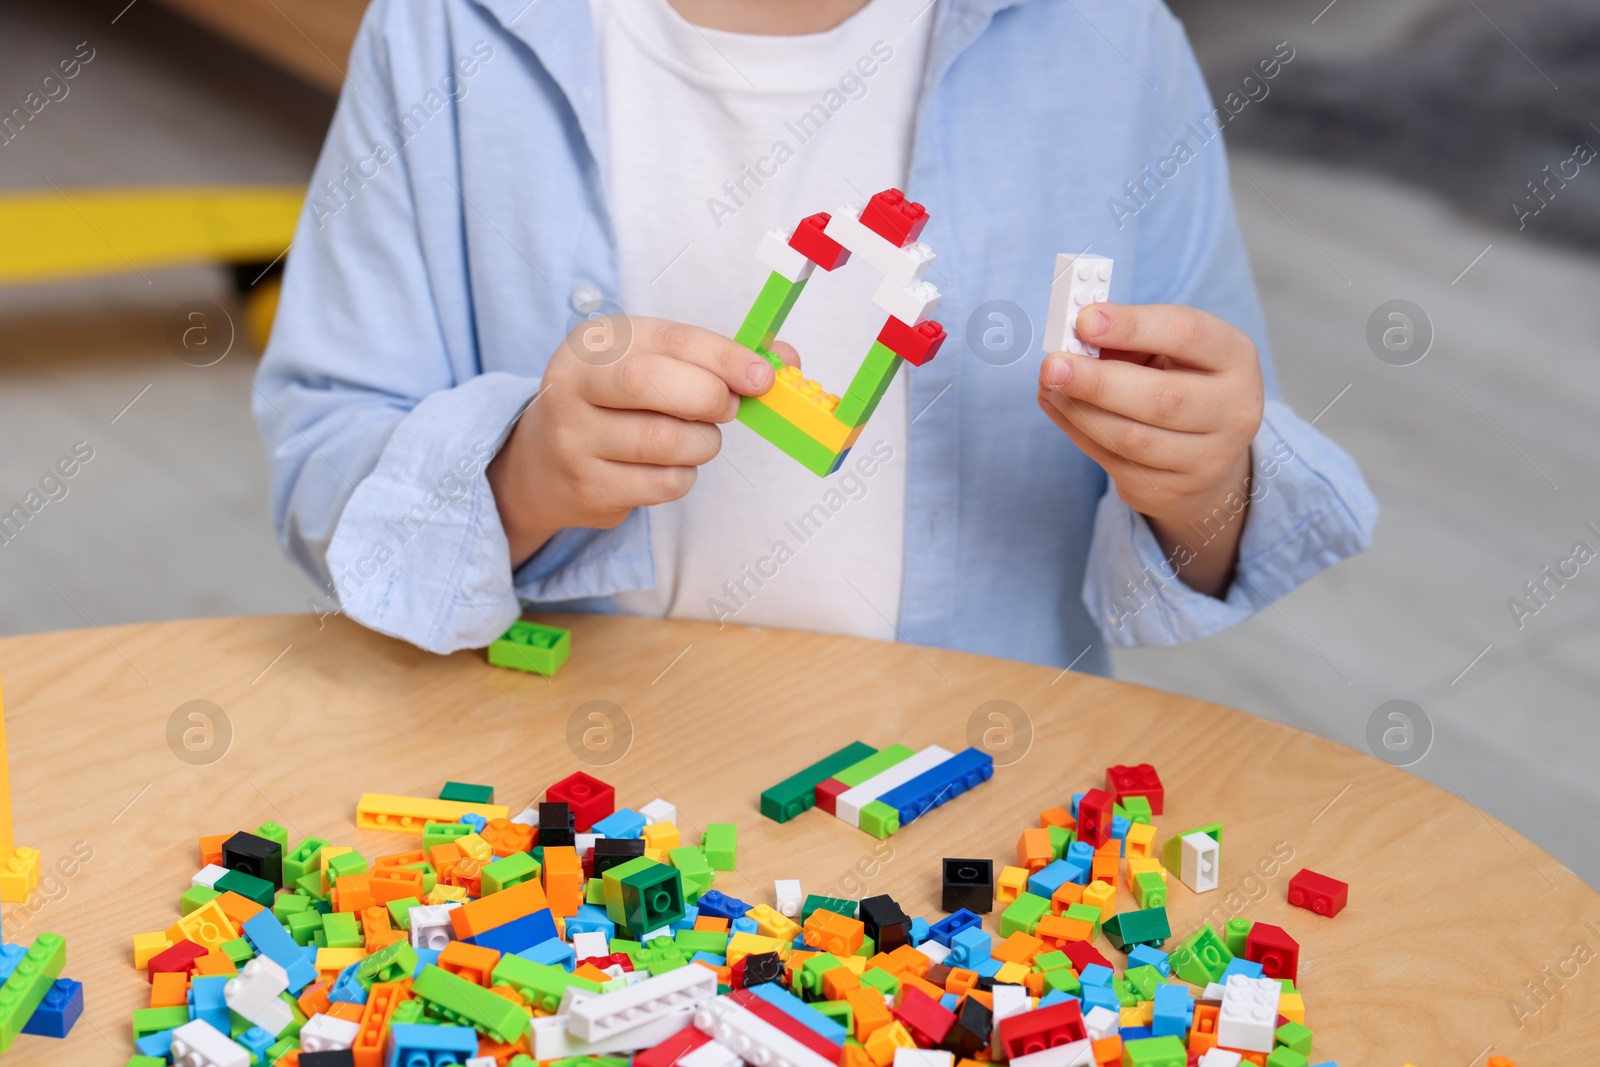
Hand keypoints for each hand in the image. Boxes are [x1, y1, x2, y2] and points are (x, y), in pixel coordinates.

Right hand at [488, 317, 791, 565]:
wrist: (541, 464)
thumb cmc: (614, 404)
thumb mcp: (649, 364)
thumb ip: (712, 359)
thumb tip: (786, 362)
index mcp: (595, 343)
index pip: (667, 341)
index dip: (723, 357)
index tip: (763, 376)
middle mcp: (573, 385)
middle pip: (649, 384)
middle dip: (707, 397)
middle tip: (726, 408)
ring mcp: (574, 439)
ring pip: (663, 442)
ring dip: (703, 443)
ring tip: (697, 438)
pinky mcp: (587, 487)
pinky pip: (661, 485)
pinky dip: (684, 476)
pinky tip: (669, 466)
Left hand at [1036, 303, 1262, 594]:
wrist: (1205, 453)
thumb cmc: (1179, 381)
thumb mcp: (1168, 350)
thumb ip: (1128, 337)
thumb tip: (1073, 334)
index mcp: (1235, 358)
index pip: (1187, 334)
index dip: (1132, 326)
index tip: (1084, 320)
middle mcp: (1233, 410)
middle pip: (1162, 399)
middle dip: (1099, 381)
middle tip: (1052, 364)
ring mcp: (1206, 458)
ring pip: (1133, 439)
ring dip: (1080, 410)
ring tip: (1048, 384)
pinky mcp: (1171, 490)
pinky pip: (1114, 462)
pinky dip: (1077, 431)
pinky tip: (1058, 406)